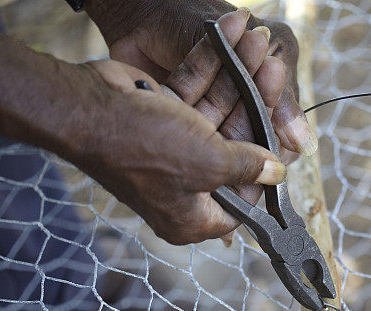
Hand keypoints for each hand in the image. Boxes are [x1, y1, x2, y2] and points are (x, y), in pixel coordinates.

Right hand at [73, 58, 285, 244]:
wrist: (87, 109)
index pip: (243, 201)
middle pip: (234, 145)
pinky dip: (210, 64)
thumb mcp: (211, 163)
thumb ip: (246, 167)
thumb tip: (275, 174)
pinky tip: (229, 34)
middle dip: (257, 103)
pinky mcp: (160, 113)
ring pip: (215, 109)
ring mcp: (170, 147)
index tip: (283, 144)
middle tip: (277, 69)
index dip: (265, 174)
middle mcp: (182, 185)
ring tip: (258, 41)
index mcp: (192, 216)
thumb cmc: (145, 148)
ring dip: (237, 74)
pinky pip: (193, 89)